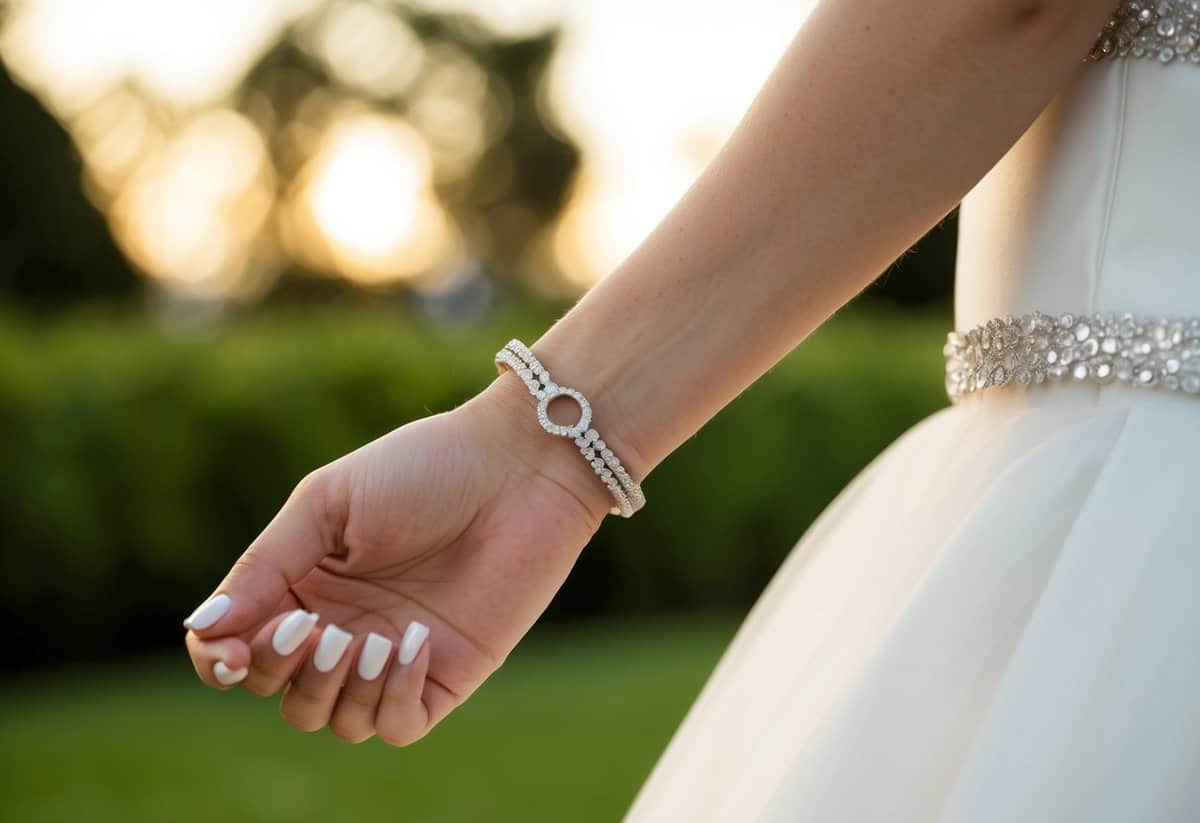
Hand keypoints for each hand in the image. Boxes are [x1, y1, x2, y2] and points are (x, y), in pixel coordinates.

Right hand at [183, 372, 616, 744]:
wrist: (518, 469)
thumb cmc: (422, 470)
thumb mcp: (327, 505)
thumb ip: (264, 569)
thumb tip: (202, 629)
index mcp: (302, 583)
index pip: (235, 649)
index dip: (220, 659)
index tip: (229, 649)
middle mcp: (340, 625)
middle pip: (278, 691)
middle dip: (282, 671)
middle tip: (316, 627)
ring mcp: (390, 655)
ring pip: (332, 719)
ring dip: (335, 689)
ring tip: (366, 639)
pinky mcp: (444, 675)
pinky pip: (397, 725)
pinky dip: (389, 698)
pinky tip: (410, 645)